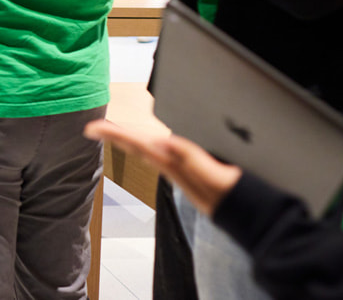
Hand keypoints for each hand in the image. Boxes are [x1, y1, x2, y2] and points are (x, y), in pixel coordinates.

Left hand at [84, 120, 241, 215]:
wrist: (251, 214)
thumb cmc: (233, 194)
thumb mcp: (213, 176)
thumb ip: (192, 158)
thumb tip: (166, 142)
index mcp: (174, 163)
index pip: (138, 144)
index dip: (115, 134)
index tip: (91, 128)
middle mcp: (174, 166)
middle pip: (139, 146)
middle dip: (117, 135)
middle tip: (92, 128)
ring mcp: (182, 171)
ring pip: (150, 152)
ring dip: (131, 140)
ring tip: (113, 132)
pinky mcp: (192, 174)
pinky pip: (166, 158)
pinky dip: (153, 149)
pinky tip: (150, 147)